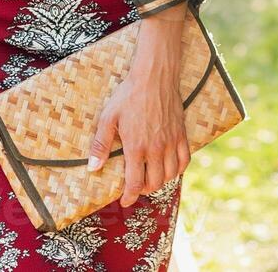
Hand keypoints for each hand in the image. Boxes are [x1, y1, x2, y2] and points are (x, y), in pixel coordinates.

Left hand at [87, 68, 189, 206]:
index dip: (129, 197)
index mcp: (136, 147)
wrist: (155, 76)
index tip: (124, 201)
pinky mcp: (181, 134)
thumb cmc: (129, 95)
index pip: (135, 183)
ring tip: (151, 179)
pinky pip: (184, 161)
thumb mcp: (109, 117)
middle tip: (136, 187)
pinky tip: (170, 169)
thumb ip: (101, 144)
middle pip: (154, 183)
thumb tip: (93, 167)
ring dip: (161, 182)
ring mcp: (171, 142)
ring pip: (170, 175)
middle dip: (143, 190)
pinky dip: (178, 170)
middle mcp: (156, 149)